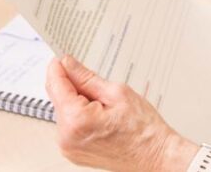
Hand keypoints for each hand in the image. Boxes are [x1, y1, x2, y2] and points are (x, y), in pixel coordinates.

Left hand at [45, 55, 197, 171]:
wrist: (153, 154)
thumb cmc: (142, 128)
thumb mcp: (117, 93)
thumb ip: (87, 78)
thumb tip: (69, 65)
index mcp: (76, 120)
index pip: (57, 85)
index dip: (58, 68)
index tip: (61, 57)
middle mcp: (66, 137)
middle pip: (59, 99)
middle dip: (73, 86)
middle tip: (99, 86)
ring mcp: (68, 148)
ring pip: (64, 111)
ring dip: (78, 102)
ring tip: (106, 107)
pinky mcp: (72, 152)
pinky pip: (69, 126)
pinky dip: (80, 116)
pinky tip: (101, 117)